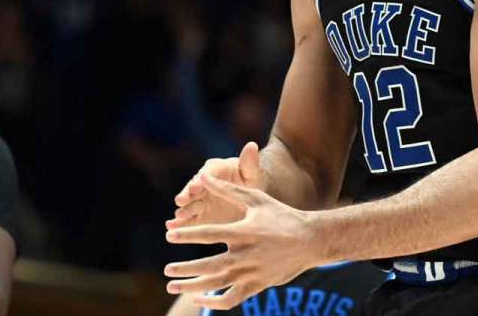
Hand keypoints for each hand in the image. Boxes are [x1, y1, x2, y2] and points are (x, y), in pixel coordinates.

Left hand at [163, 172, 319, 309]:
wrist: (310, 240)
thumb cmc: (280, 215)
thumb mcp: (256, 198)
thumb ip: (227, 189)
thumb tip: (203, 176)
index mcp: (245, 232)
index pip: (210, 235)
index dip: (187, 235)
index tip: (169, 235)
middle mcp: (247, 254)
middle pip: (209, 265)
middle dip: (185, 269)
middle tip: (167, 270)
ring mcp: (251, 273)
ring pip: (217, 285)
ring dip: (192, 287)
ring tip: (173, 286)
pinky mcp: (257, 286)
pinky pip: (231, 299)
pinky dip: (212, 302)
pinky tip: (197, 297)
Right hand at [169, 141, 261, 229]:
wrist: (252, 201)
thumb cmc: (251, 182)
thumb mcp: (252, 173)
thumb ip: (249, 162)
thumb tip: (251, 145)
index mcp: (214, 169)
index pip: (206, 173)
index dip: (200, 180)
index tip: (196, 186)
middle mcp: (202, 183)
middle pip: (192, 189)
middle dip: (187, 194)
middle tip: (181, 200)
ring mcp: (199, 200)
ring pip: (188, 205)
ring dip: (183, 210)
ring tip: (179, 217)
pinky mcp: (199, 216)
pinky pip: (188, 221)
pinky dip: (179, 224)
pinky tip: (171, 228)